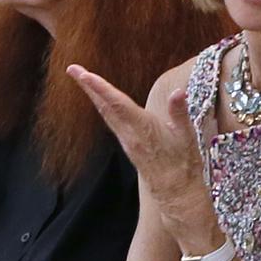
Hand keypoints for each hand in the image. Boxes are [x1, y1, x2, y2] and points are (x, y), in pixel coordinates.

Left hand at [66, 65, 215, 240]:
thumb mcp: (187, 137)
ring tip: (83, 78)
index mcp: (143, 129)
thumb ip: (180, 113)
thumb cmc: (183, 165)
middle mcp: (129, 134)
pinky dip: (103, 106)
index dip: (100, 87)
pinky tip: (101, 101)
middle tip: (72, 68)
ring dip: (93, 95)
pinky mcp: (128, 145)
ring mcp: (126, 141)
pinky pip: (111, 121)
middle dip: (88, 86)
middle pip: (104, 106)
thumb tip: (178, 92)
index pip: (117, 103)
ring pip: (106, 113)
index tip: (84, 74)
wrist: (175, 192)